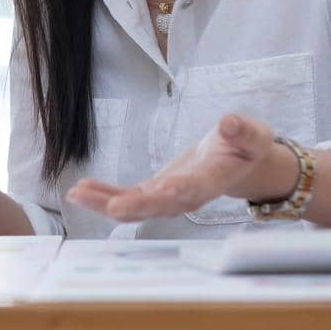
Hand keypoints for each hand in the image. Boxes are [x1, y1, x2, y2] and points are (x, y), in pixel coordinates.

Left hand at [65, 113, 291, 220]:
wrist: (237, 163)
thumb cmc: (245, 146)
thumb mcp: (252, 134)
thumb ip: (243, 131)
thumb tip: (230, 122)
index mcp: (213, 180)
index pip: (197, 187)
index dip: (182, 190)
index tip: (166, 190)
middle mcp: (188, 197)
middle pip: (160, 206)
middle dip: (136, 206)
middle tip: (112, 206)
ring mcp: (168, 199)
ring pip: (136, 207)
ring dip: (106, 203)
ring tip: (78, 195)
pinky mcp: (154, 193)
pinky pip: (126, 197)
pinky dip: (103, 195)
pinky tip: (80, 190)